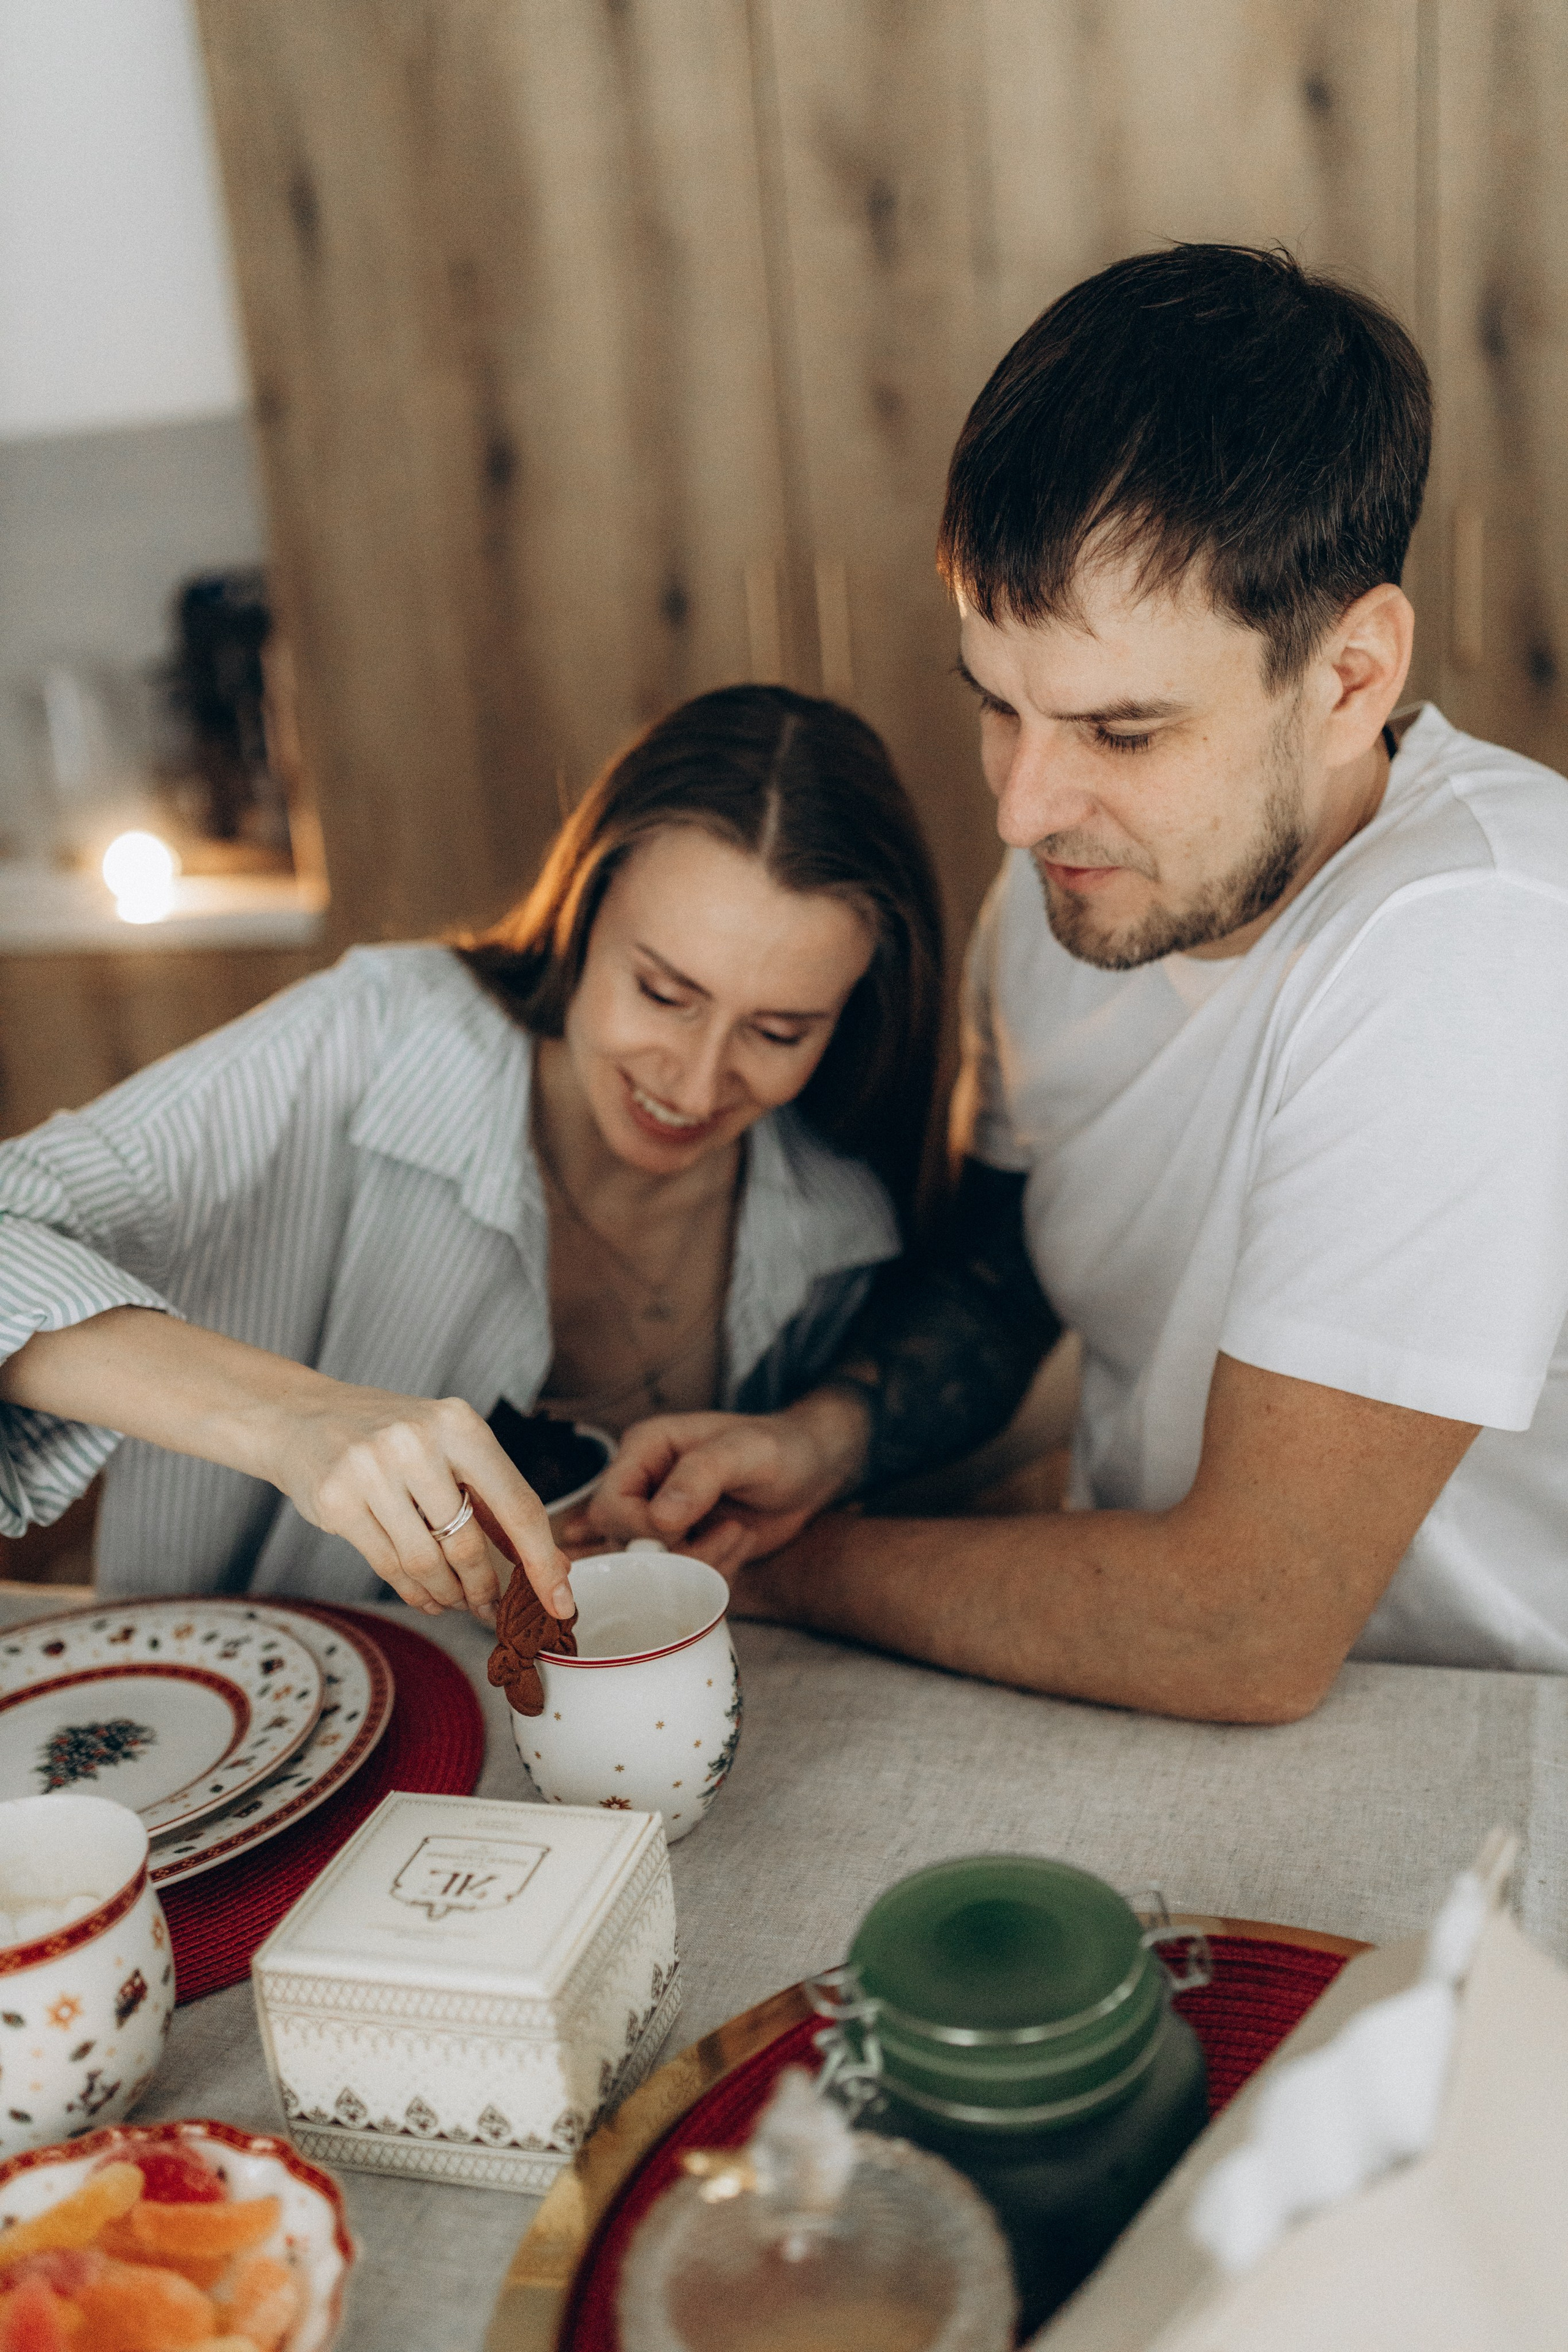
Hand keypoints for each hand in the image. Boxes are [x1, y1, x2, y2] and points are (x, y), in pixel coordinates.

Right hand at [273, 1382, 574, 1624]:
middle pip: (469, 1544)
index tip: (560, 1603)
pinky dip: (415, 1592)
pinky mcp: (337, 1500)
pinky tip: (426, 1597)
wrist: (303, 1418)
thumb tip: (552, 1566)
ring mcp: (372, 1469)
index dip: (542, 1562)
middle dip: (485, 1588)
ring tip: (455, 1600)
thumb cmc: (392, 1438)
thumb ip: (496, 1499)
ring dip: (449, 1594)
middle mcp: (417, 1441)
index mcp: (460, 1424)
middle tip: (490, 1607)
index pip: (517, 1504)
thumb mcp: (450, 1446)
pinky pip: (389, 1567)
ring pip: (428, 1562)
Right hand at [579, 1390, 870, 1571]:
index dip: (641, 1529)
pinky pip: (677, 1581)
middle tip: (728, 1533)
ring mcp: (660, 1519)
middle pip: (623, 1545)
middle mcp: (644, 1485)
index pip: (609, 1506)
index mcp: (645, 1449)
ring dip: (700, 1565)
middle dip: (678, 1554)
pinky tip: (739, 1544)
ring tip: (739, 1534)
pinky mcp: (682, 1546)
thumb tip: (660, 1517)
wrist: (813, 1470)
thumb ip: (703, 1473)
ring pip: (651, 1570)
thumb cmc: (783, 1447)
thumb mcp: (749, 1451)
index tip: (689, 1528)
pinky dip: (711, 1574)